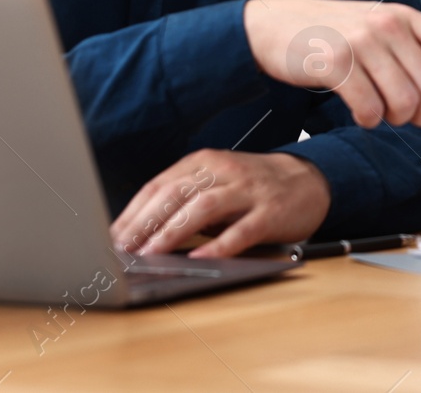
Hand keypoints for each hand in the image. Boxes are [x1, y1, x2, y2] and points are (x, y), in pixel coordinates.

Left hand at [110, 149, 330, 257]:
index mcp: (204, 162)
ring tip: (151, 254)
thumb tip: (139, 235)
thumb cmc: (253, 189)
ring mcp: (249, 190)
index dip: (132, 212)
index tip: (110, 238)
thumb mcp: (216, 185)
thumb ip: (184, 201)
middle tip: (122, 250)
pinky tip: (201, 258)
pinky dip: (219, 245)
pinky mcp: (271, 212)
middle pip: (176, 193)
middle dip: (144, 223)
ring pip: (204, 207)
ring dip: (173, 232)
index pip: (159, 185)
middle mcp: (224, 171)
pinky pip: (241, 230)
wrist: (309, 180)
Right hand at [244, 0, 420, 128]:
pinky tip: (355, 110)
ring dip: (391, 119)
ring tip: (375, 107)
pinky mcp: (335, 62)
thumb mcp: (382, 43)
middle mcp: (388, 25)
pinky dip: (366, 121)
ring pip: (402, 104)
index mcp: (406, 19)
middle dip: (420, 114)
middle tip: (401, 113)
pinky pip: (368, 111)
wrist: (273, 26)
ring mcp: (362, 42)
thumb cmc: (333, 35)